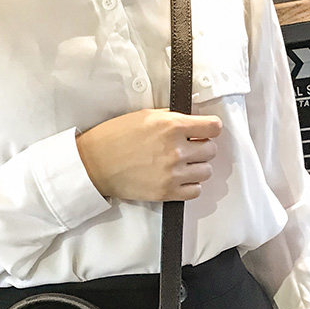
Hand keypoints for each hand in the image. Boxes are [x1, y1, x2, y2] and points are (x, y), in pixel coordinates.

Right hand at [75, 108, 222, 201]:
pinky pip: (195, 191)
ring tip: (183, 164)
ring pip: (206, 171)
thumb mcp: (145, 116)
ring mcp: (172, 173)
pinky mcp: (166, 192)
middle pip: (211, 150)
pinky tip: (179, 178)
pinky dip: (191, 185)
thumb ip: (172, 118)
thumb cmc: (115, 137)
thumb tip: (192, 122)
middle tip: (190, 147)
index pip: (214, 127)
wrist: (95, 164)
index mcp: (172, 126)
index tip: (205, 131)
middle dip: (202, 147)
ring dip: (197, 167)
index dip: (210, 128)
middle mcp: (176, 150)